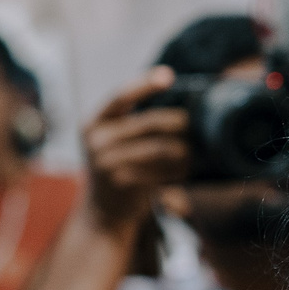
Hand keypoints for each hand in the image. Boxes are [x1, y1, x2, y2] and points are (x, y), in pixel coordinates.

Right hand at [83, 68, 190, 231]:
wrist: (102, 214)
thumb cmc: (116, 172)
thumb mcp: (111, 144)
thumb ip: (132, 125)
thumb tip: (178, 110)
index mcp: (93, 123)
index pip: (121, 97)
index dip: (145, 84)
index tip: (168, 75)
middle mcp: (97, 139)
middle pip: (150, 122)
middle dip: (179, 123)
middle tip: (195, 128)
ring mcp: (107, 161)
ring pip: (161, 147)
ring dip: (184, 150)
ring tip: (193, 153)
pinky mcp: (122, 181)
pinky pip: (162, 170)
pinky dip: (179, 169)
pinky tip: (185, 171)